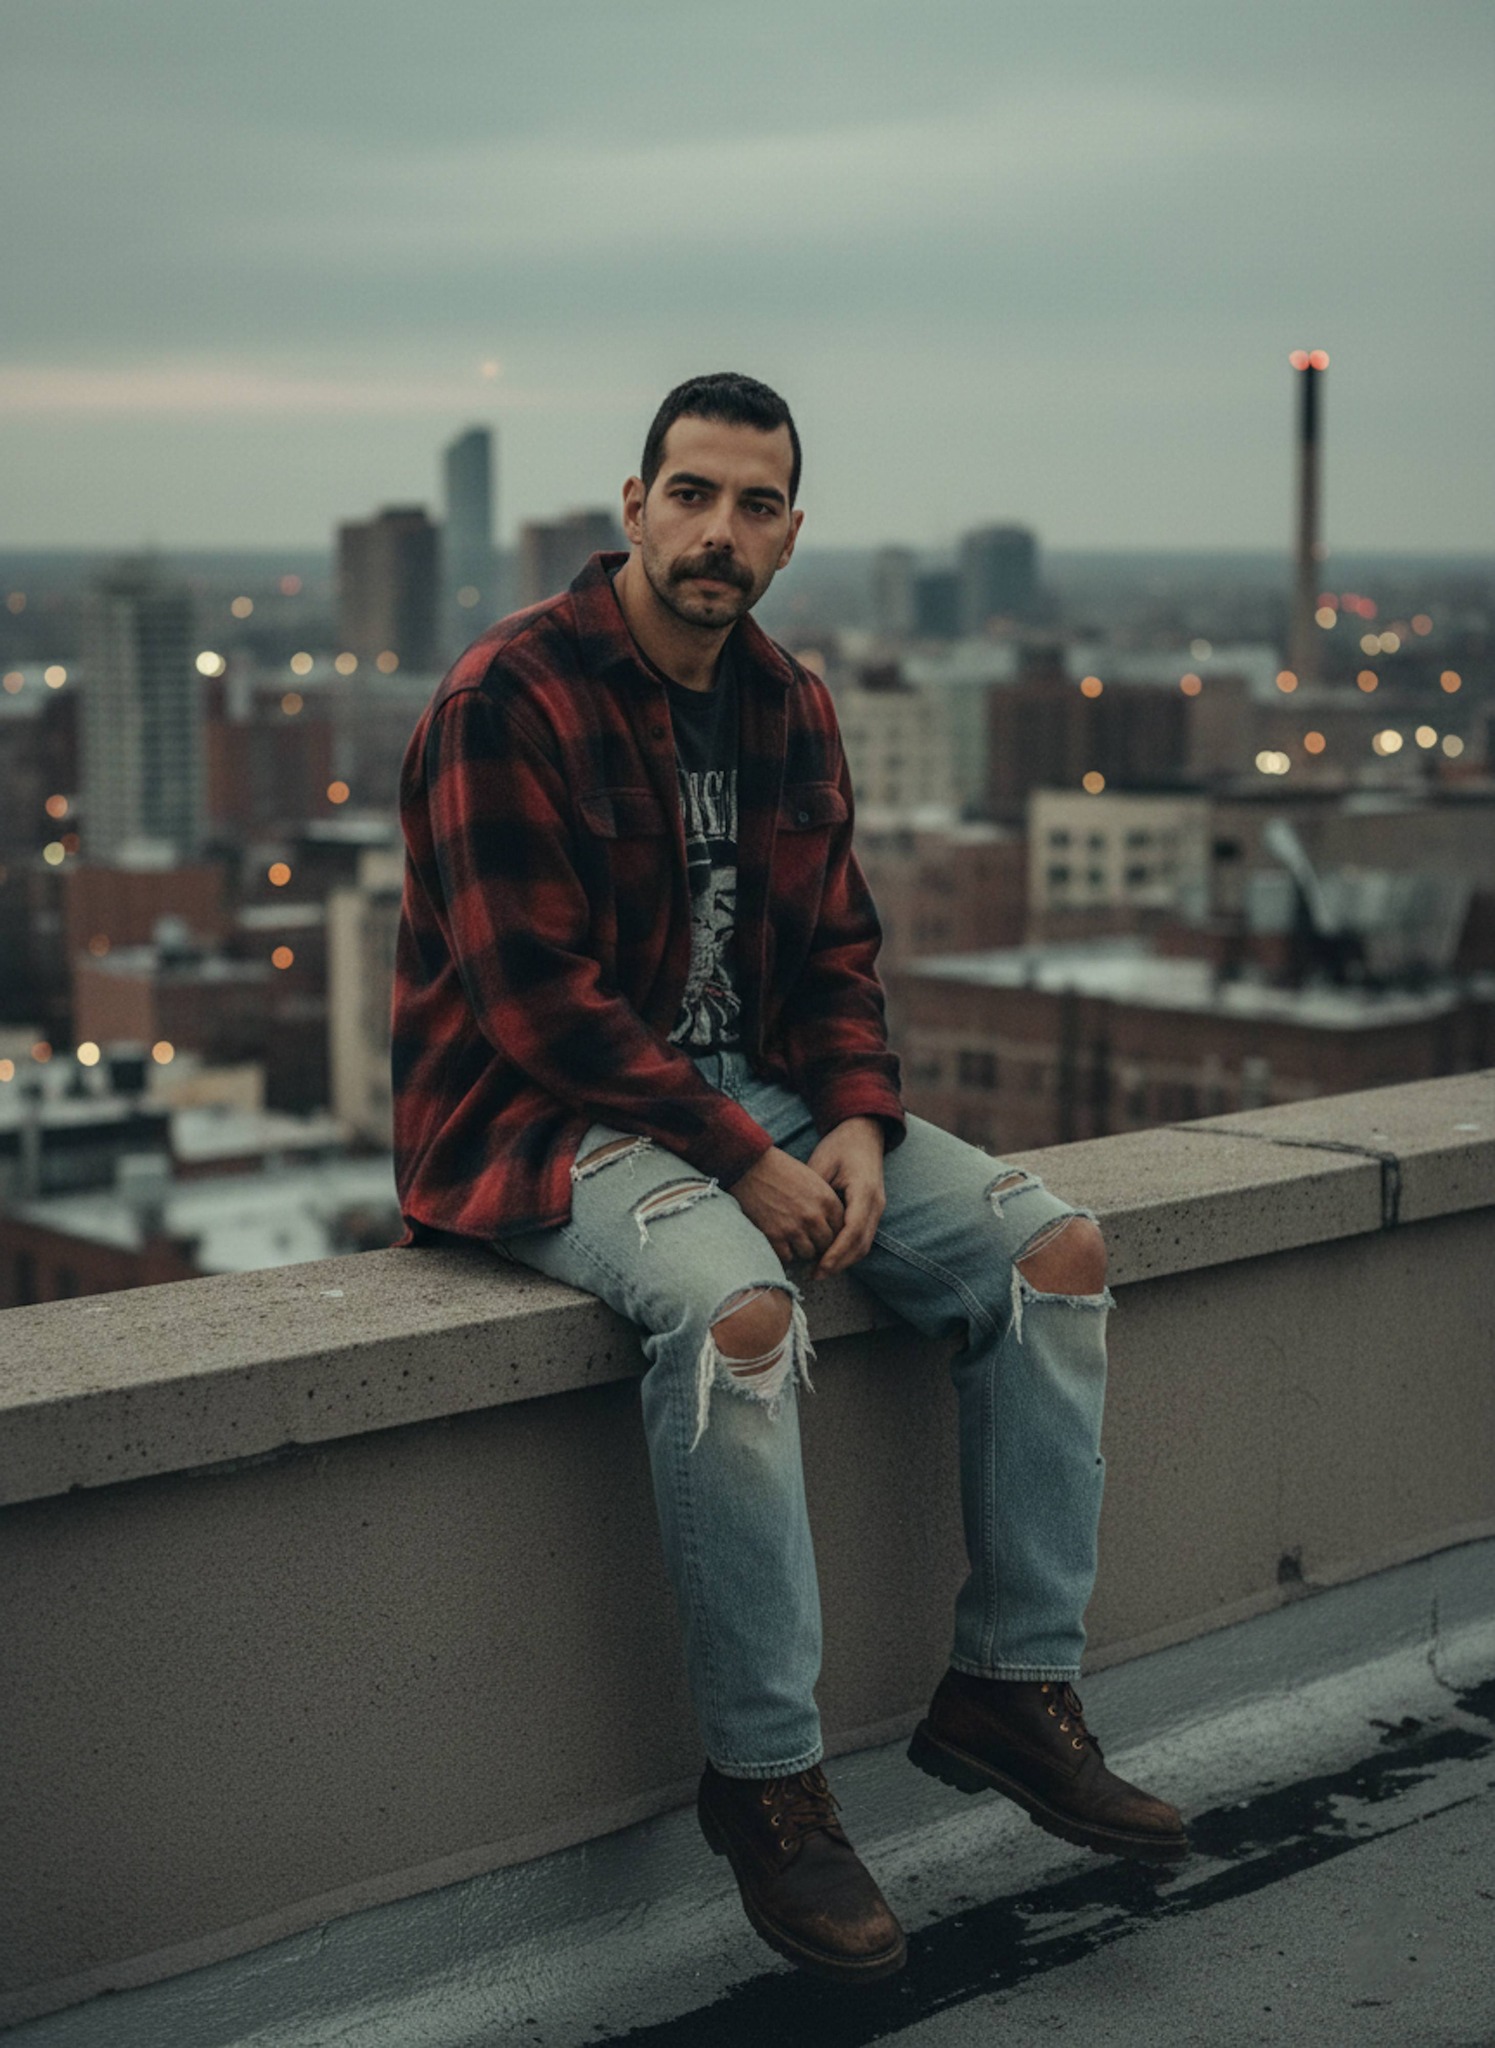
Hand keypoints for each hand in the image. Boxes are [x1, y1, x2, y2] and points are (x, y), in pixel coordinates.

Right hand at [732, 1146, 844, 1265]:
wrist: (750, 1166)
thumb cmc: (781, 1170)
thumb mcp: (812, 1180)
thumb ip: (825, 1204)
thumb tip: (831, 1227)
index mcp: (827, 1200)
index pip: (841, 1230)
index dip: (833, 1233)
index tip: (824, 1233)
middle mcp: (814, 1217)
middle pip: (826, 1245)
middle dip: (819, 1244)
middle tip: (808, 1240)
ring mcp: (794, 1228)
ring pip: (808, 1254)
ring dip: (801, 1249)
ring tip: (793, 1240)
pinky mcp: (774, 1236)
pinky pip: (787, 1257)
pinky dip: (785, 1252)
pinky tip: (780, 1241)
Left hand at [804, 1117, 884, 1278]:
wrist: (863, 1132)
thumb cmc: (840, 1145)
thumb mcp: (821, 1164)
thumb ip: (813, 1193)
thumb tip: (797, 1222)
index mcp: (864, 1190)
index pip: (852, 1231)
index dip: (835, 1253)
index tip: (817, 1267)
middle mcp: (876, 1203)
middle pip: (861, 1245)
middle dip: (839, 1263)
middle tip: (815, 1275)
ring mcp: (878, 1207)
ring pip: (865, 1245)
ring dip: (844, 1261)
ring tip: (819, 1270)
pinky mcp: (874, 1210)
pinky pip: (864, 1237)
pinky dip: (848, 1251)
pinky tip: (829, 1256)